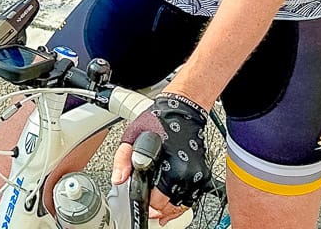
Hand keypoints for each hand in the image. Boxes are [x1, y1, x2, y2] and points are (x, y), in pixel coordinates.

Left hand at [113, 92, 212, 213]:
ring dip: (171, 210)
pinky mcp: (202, 174)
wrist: (183, 110)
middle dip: (158, 210)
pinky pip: (192, 197)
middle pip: (171, 207)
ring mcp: (196, 175)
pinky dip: (182, 202)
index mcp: (171, 166)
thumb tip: (118, 179)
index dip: (147, 205)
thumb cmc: (159, 121)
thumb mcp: (133, 136)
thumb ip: (123, 159)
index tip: (143, 204)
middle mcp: (187, 173)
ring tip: (160, 211)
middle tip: (150, 209)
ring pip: (183, 205)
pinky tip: (173, 204)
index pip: (158, 201)